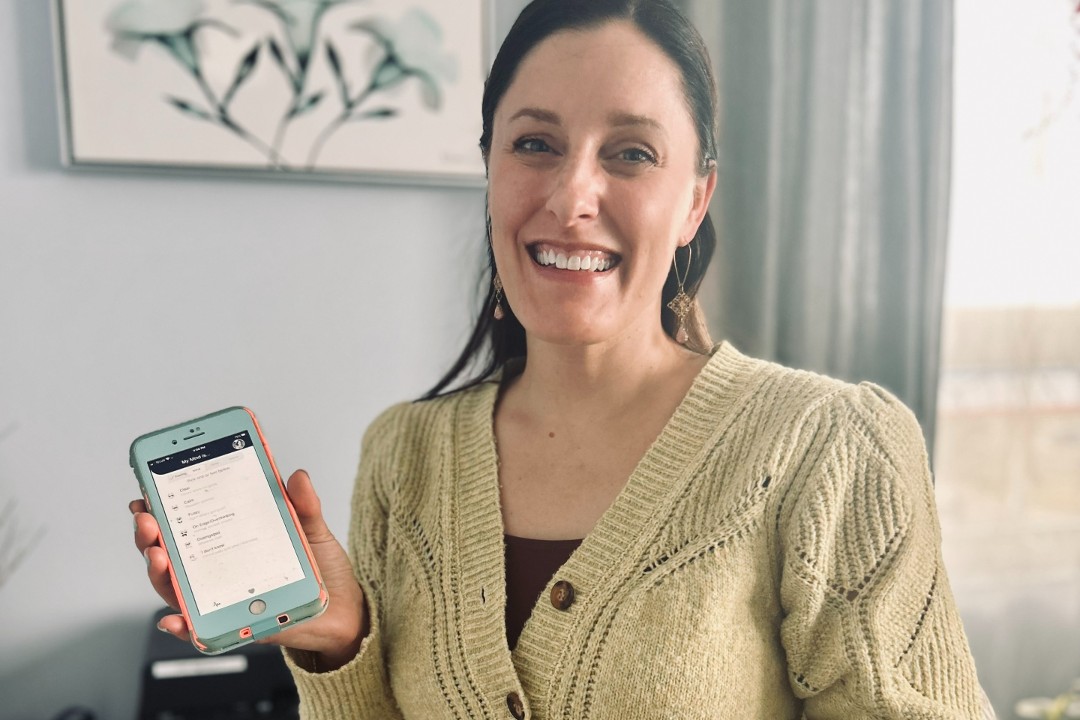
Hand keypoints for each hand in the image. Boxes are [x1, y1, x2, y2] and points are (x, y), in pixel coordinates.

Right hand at [130, 469, 367, 670]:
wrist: (347, 612)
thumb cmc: (322, 570)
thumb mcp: (312, 531)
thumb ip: (304, 505)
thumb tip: (297, 476)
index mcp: (232, 541)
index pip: (189, 525)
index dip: (162, 511)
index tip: (144, 494)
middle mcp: (221, 571)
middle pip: (172, 555)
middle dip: (150, 537)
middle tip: (146, 520)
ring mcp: (224, 599)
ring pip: (177, 589)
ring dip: (159, 574)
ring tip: (157, 556)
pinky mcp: (235, 627)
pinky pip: (200, 631)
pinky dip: (182, 627)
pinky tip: (174, 619)